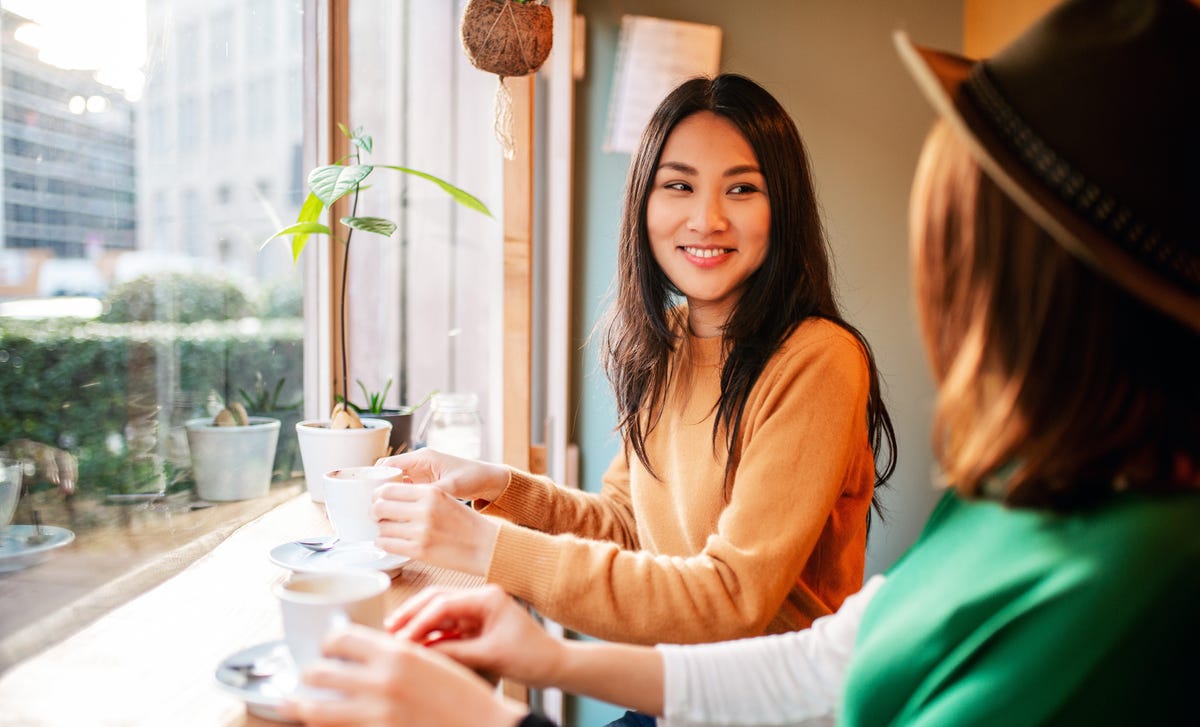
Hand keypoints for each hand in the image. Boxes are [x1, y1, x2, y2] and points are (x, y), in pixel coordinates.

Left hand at [277, 624, 527, 726]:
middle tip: (309, 675)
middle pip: (318, 672)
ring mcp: (376, 716)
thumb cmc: (463, 695)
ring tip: (295, 702)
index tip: (327, 646)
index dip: (328, 641)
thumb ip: (395, 653)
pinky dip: (328, 725)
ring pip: (315, 710)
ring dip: (301, 705)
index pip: (340, 638)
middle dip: (308, 673)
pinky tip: (326, 722)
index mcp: (396, 655)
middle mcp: (381, 684)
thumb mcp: (430, 660)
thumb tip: (362, 650)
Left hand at [372, 482, 499, 574]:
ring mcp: (421, 532)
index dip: (378, 495)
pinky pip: (388, 544)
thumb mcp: (445, 498)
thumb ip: (420, 496)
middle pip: (380, 507)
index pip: (388, 489)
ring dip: (381, 529)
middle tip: (377, 516)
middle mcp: (424, 510)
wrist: (486, 546)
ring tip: (388, 530)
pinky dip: (384, 543)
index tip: (378, 500)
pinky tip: (390, 541)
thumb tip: (388, 498)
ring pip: (382, 528)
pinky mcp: (420, 551)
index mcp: (431, 492)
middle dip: (375, 512)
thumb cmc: (466, 523)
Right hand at [375, 448, 510, 501]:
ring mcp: (421, 474)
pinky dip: (398, 499)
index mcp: (422, 458)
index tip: (369, 494)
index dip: (376, 477)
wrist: (488, 480)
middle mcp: (418, 463)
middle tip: (370, 506)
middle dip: (378, 488)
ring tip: (378, 512)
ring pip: (395, 483)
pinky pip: (405, 490)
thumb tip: (417, 503)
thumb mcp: (453, 486)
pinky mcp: (424, 484)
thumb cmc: (473, 477)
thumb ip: (435, 493)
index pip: (389, 463)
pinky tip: (394, 514)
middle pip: (388, 473)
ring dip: (387, 495)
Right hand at [389, 584, 564, 688]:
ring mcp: (477, 611)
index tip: (401, 639)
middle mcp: (480, 598)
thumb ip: (455, 652)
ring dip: (418, 626)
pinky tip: (417, 646)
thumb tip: (421, 652)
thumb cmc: (533, 656)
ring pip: (439, 614)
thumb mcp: (491, 655)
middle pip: (436, 601)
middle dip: (411, 615)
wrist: (554, 665)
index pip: (443, 604)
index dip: (418, 621)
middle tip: (388, 631)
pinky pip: (447, 628)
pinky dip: (431, 637)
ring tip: (396, 639)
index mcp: (488, 597)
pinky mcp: (476, 625)